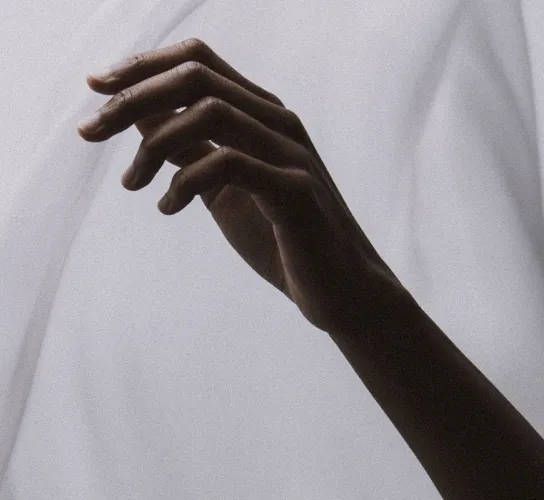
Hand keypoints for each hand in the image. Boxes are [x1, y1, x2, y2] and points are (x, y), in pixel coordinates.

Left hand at [77, 37, 405, 333]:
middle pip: (196, 77)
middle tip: (91, 131)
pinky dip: (184, 183)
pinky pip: (228, 163)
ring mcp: (291, 153)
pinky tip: (168, 208)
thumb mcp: (224, 189)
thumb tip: (141, 121)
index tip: (97, 89)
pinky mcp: (294, 190)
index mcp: (264, 116)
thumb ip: (190, 151)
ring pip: (210, 112)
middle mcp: (279, 122)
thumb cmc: (283, 238)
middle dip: (133, 97)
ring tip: (134, 185)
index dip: (144, 66)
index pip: (199, 63)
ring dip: (154, 144)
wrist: (340, 287)